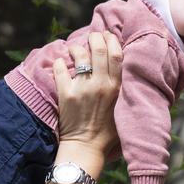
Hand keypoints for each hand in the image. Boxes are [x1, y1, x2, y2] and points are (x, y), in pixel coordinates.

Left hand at [52, 31, 123, 157]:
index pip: (116, 55)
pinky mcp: (66, 94)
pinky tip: (60, 62)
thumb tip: (123, 74)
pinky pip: (60, 71)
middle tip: (93, 36)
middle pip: (99, 50)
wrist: (85, 148)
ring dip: (77, 48)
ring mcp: (82, 88)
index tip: (108, 35)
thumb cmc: (107, 134)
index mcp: (116, 88)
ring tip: (75, 48)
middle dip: (96, 37)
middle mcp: (100, 85)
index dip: (112, 40)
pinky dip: (59, 63)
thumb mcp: (123, 110)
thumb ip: (123, 92)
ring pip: (80, 56)